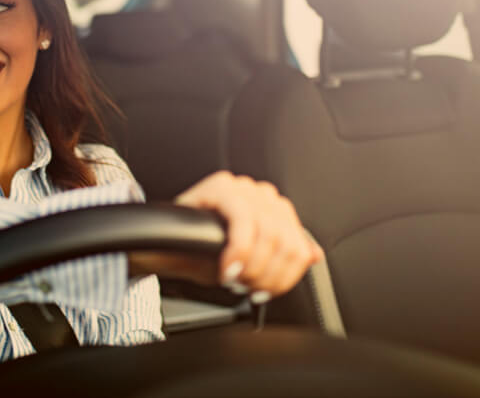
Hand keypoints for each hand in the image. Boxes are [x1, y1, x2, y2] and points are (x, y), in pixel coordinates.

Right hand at [129, 171, 321, 301]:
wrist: (165, 246)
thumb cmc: (205, 252)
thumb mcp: (251, 259)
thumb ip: (283, 255)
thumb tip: (314, 255)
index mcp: (274, 209)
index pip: (299, 245)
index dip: (284, 277)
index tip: (264, 292)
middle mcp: (262, 194)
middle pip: (286, 243)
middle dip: (267, 275)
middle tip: (246, 289)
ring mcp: (243, 187)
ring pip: (269, 235)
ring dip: (252, 268)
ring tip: (234, 280)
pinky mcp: (222, 187)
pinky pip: (242, 224)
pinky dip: (238, 252)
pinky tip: (226, 268)